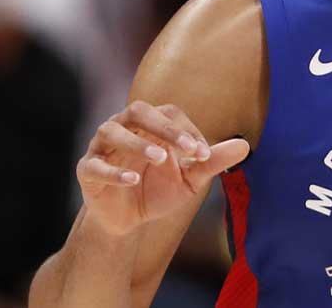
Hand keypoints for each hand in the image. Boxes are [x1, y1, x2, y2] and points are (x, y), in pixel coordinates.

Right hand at [76, 100, 249, 236]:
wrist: (130, 220)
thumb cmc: (160, 190)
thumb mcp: (190, 179)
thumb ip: (212, 161)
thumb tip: (244, 146)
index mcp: (149, 124)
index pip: (169, 114)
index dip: (187, 131)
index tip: (205, 154)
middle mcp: (123, 128)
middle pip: (139, 111)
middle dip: (165, 127)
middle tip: (188, 149)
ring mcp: (101, 147)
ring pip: (112, 132)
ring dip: (138, 144)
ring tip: (161, 158)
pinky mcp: (87, 170)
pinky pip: (95, 165)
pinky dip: (114, 171)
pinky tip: (133, 180)